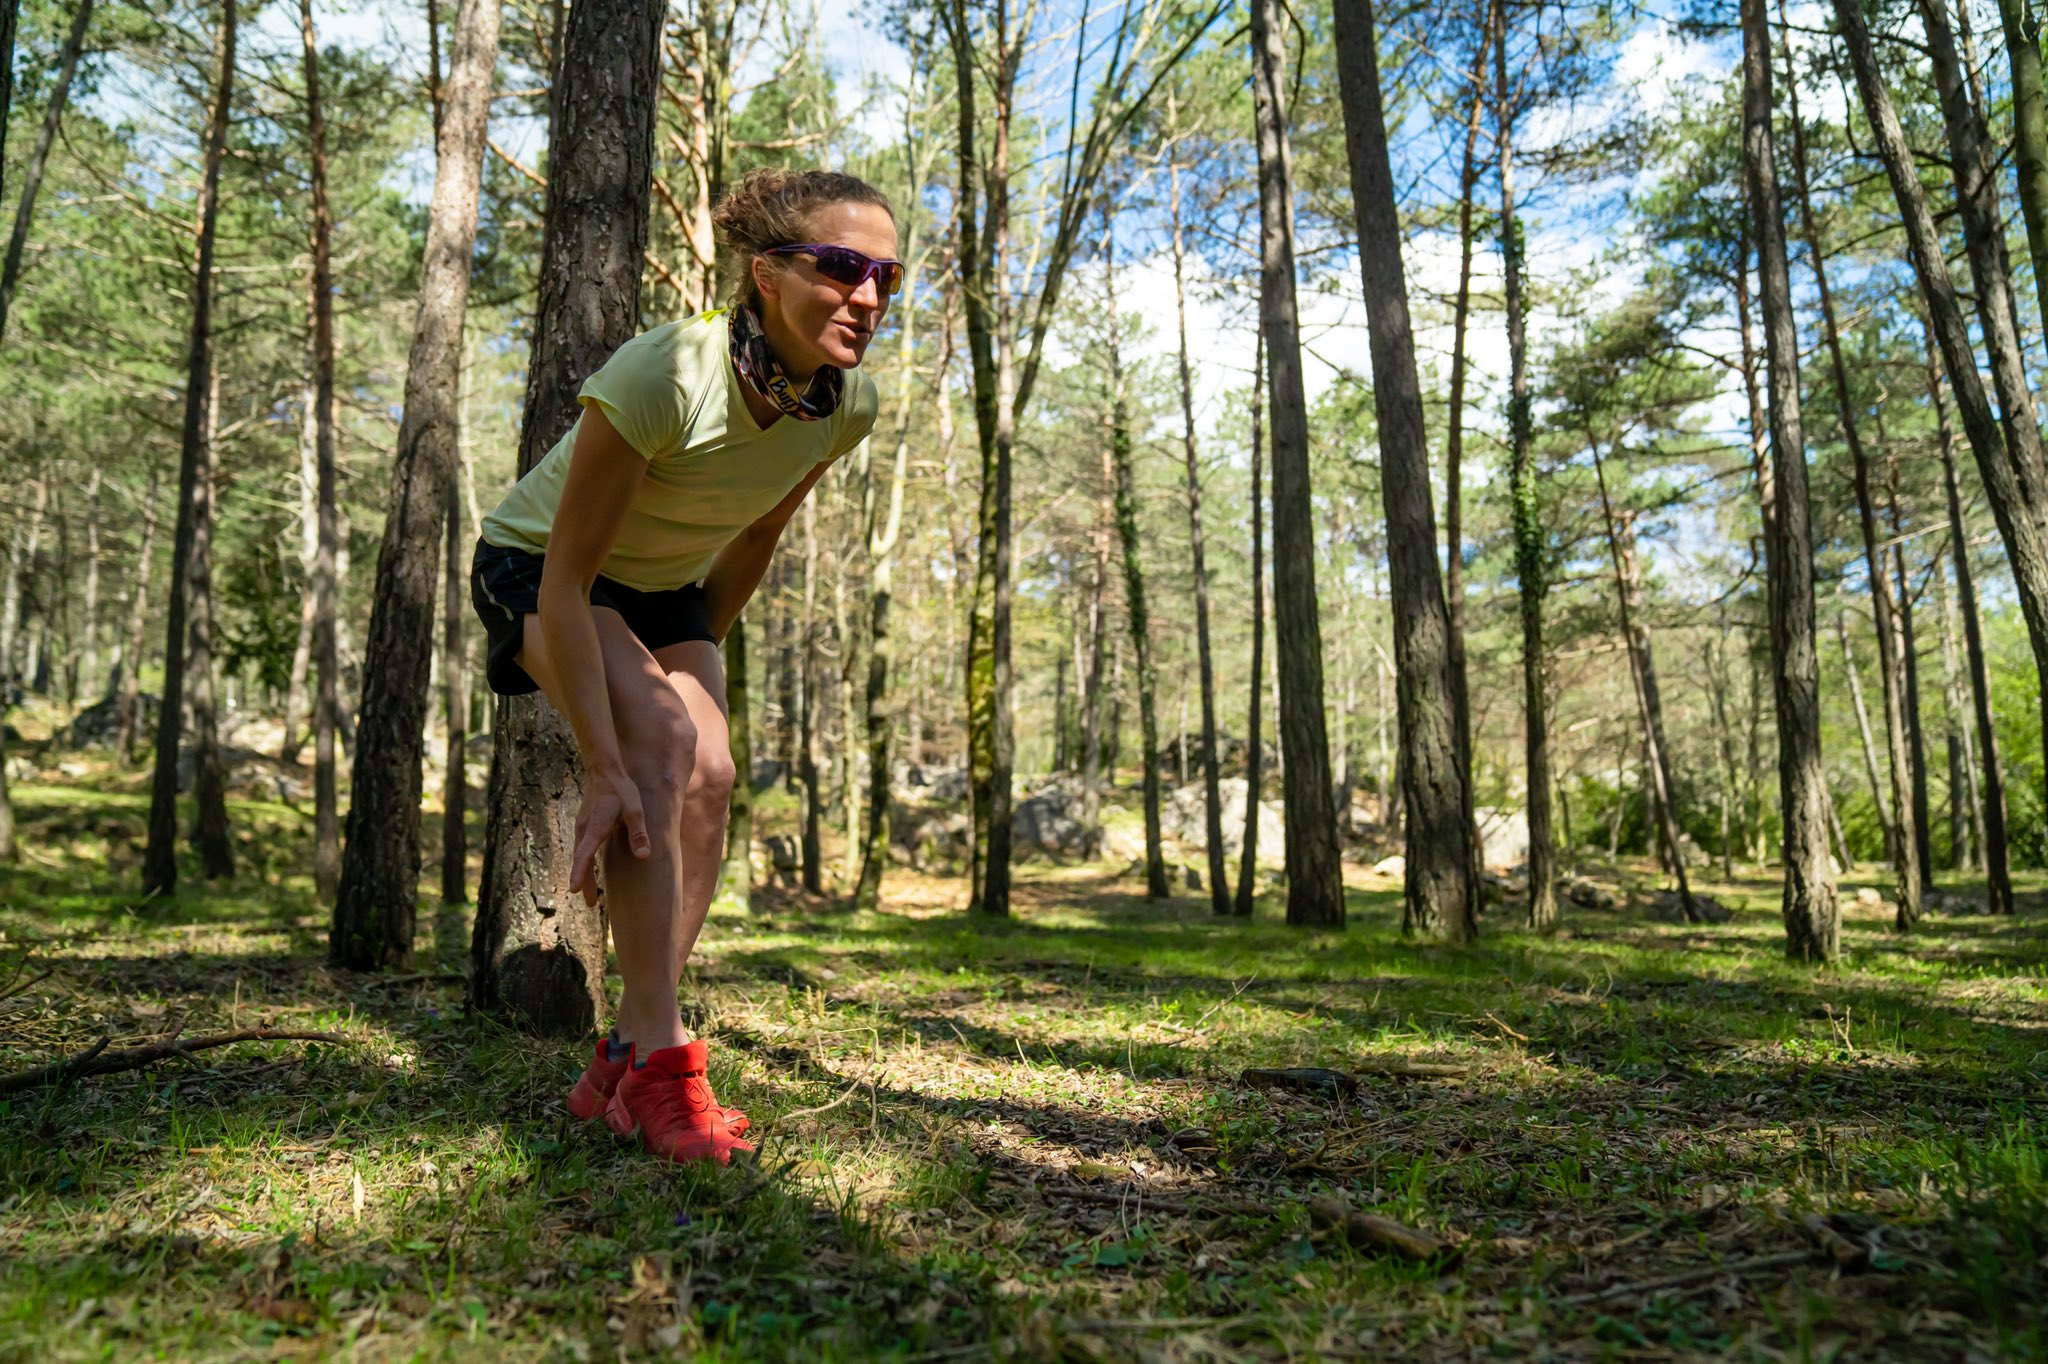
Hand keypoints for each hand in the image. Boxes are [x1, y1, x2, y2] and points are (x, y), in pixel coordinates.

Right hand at [569, 767, 650, 906]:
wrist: (603, 769)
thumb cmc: (621, 788)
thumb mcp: (635, 809)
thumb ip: (638, 833)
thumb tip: (644, 857)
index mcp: (595, 828)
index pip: (584, 855)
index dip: (579, 874)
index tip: (573, 890)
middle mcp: (585, 829)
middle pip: (580, 860)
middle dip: (583, 882)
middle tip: (590, 902)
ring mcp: (582, 827)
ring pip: (580, 854)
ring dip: (583, 873)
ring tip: (588, 892)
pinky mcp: (584, 824)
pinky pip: (582, 847)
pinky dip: (583, 861)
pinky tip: (589, 868)